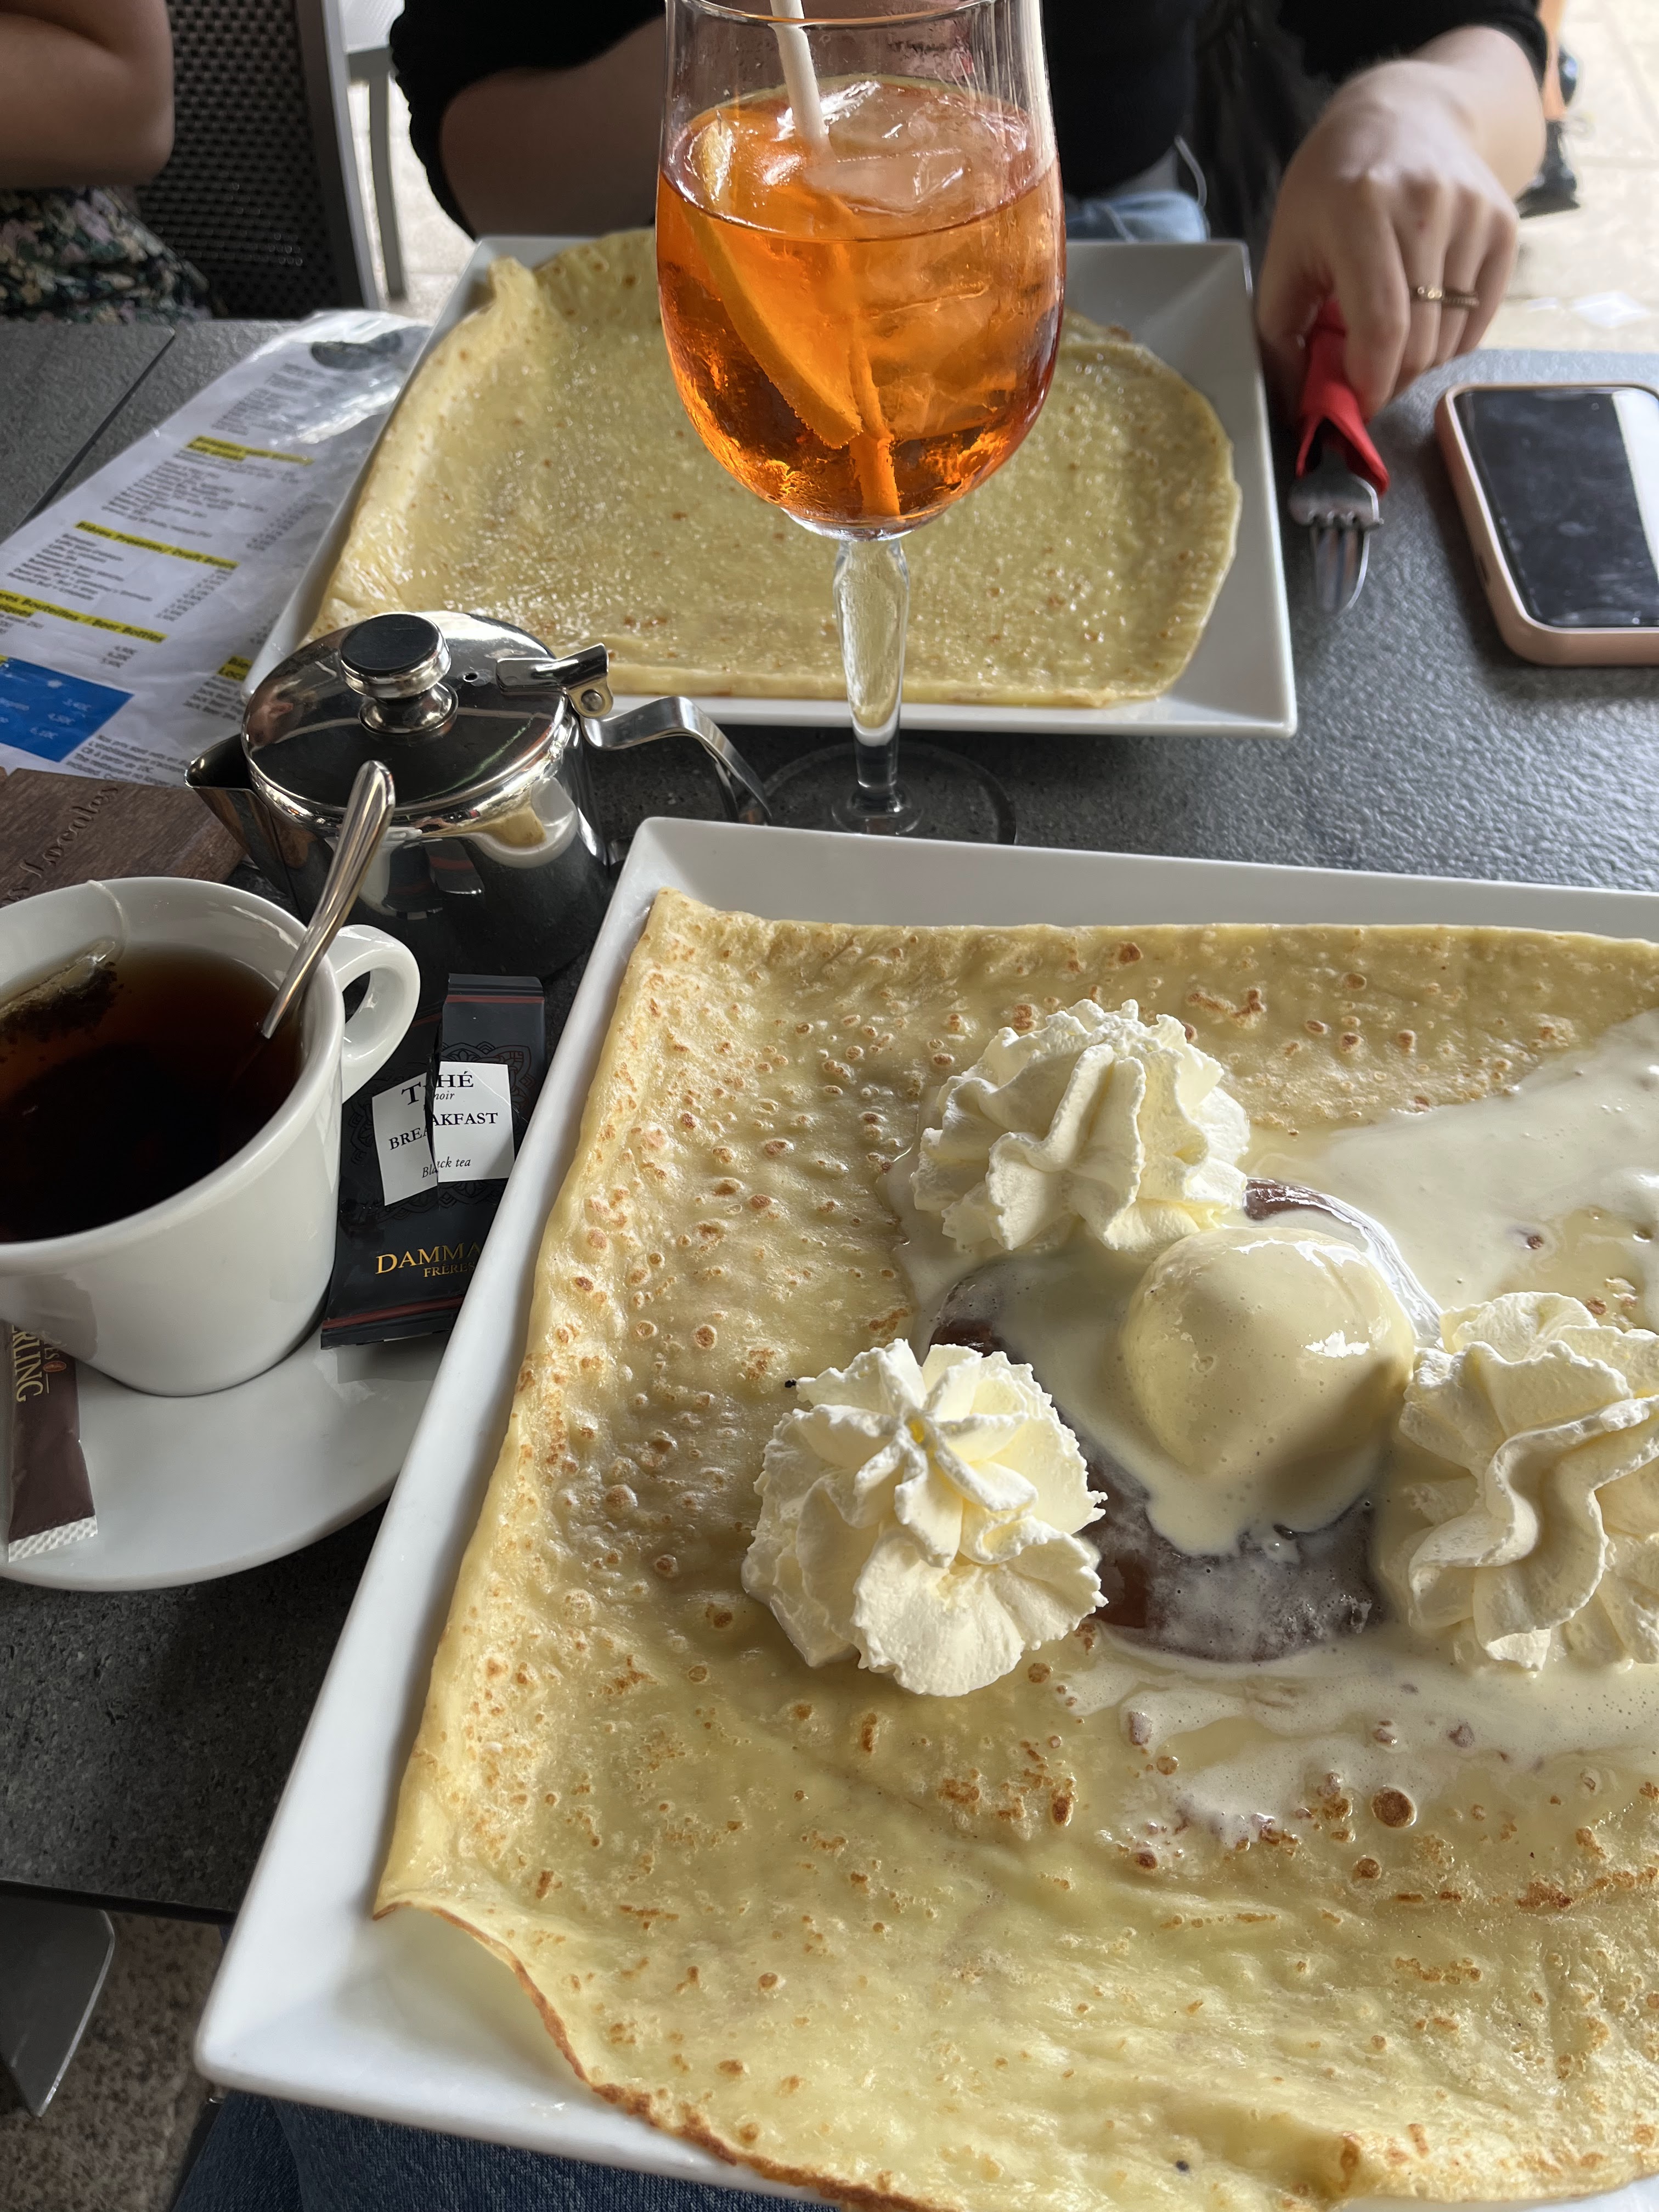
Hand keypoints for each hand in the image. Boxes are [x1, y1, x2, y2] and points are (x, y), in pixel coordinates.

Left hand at [1257, 34, 1541, 421]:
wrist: (1407, 113)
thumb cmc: (1333, 186)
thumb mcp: (1286, 246)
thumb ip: (1280, 329)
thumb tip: (1296, 408)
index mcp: (1362, 209)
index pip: (1381, 325)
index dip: (1369, 382)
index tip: (1355, 406)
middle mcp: (1427, 207)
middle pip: (1420, 340)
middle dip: (1389, 379)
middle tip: (1365, 380)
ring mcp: (1474, 215)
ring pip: (1452, 339)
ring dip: (1418, 362)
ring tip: (1391, 341)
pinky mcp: (1505, 226)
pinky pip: (1480, 319)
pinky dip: (1449, 340)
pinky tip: (1423, 320)